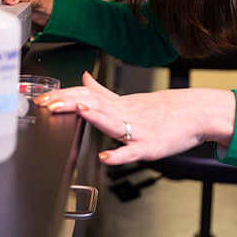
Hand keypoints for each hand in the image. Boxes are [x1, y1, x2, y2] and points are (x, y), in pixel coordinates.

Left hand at [34, 72, 236, 164]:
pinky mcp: (149, 147)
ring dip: (95, 117)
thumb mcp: (128, 97)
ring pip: (113, 122)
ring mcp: (136, 130)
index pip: (85, 95)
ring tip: (78, 111)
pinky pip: (132, 152)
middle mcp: (123, 113)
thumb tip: (83, 79)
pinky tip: (106, 157)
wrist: (195, 113)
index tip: (41, 97)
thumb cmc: (162, 109)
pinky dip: (119, 154)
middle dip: (69, 103)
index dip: (62, 95)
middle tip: (47, 103)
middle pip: (94, 104)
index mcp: (117, 103)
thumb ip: (102, 92)